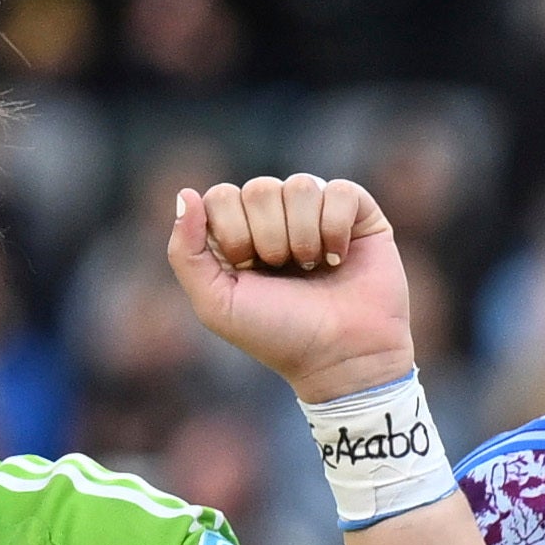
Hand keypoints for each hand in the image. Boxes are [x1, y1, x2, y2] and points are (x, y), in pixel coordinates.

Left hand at [166, 175, 420, 403]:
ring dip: (304, 236)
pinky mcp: (358, 214)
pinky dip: (336, 227)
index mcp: (239, 233)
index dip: (233, 232)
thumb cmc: (279, 335)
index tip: (249, 270)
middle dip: (269, 238)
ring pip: (300, 186)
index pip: (221, 196)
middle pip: (259, 189)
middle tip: (285, 272)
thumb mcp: (216, 303)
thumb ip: (185, 251)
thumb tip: (186, 193)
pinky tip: (339, 257)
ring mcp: (317, 212)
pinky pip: (340, 191)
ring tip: (314, 268)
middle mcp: (277, 217)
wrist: (343, 358)